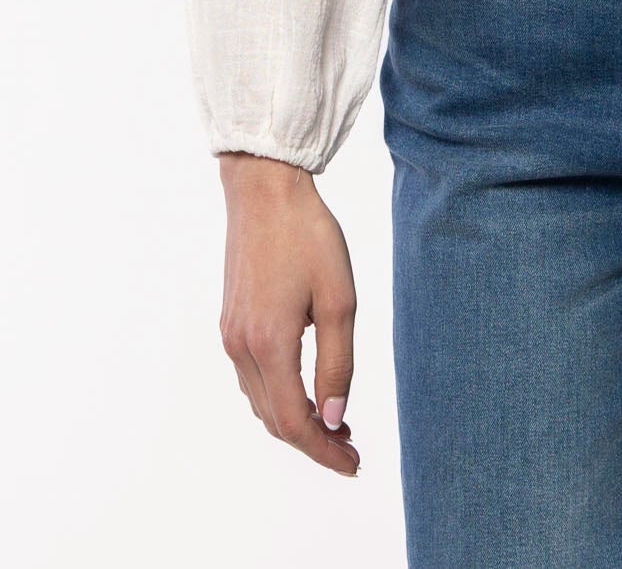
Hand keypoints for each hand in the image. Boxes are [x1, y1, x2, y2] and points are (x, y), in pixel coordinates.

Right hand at [217, 154, 361, 476]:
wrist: (265, 192)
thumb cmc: (308, 237)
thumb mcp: (339, 298)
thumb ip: (337, 361)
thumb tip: (336, 417)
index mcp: (269, 345)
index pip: (295, 422)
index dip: (324, 451)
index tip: (354, 464)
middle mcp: (242, 348)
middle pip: (275, 419)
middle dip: (313, 441)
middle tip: (351, 449)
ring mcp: (232, 335)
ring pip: (262, 402)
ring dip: (296, 421)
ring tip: (337, 423)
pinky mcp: (232, 322)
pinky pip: (253, 378)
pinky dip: (280, 396)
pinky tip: (307, 388)